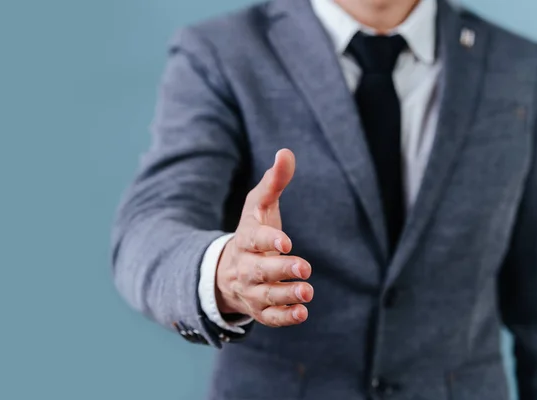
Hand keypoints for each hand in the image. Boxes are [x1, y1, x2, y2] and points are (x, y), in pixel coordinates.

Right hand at [216, 149, 313, 326]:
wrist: (228, 270)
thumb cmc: (251, 231)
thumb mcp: (259, 205)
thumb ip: (273, 182)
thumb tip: (286, 152)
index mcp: (245, 239)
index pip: (252, 239)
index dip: (268, 241)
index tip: (286, 241)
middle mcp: (245, 267)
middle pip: (258, 270)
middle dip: (280, 270)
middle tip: (304, 268)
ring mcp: (251, 290)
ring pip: (265, 295)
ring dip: (285, 295)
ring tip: (307, 291)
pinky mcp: (260, 309)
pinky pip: (269, 317)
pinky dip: (283, 317)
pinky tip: (302, 313)